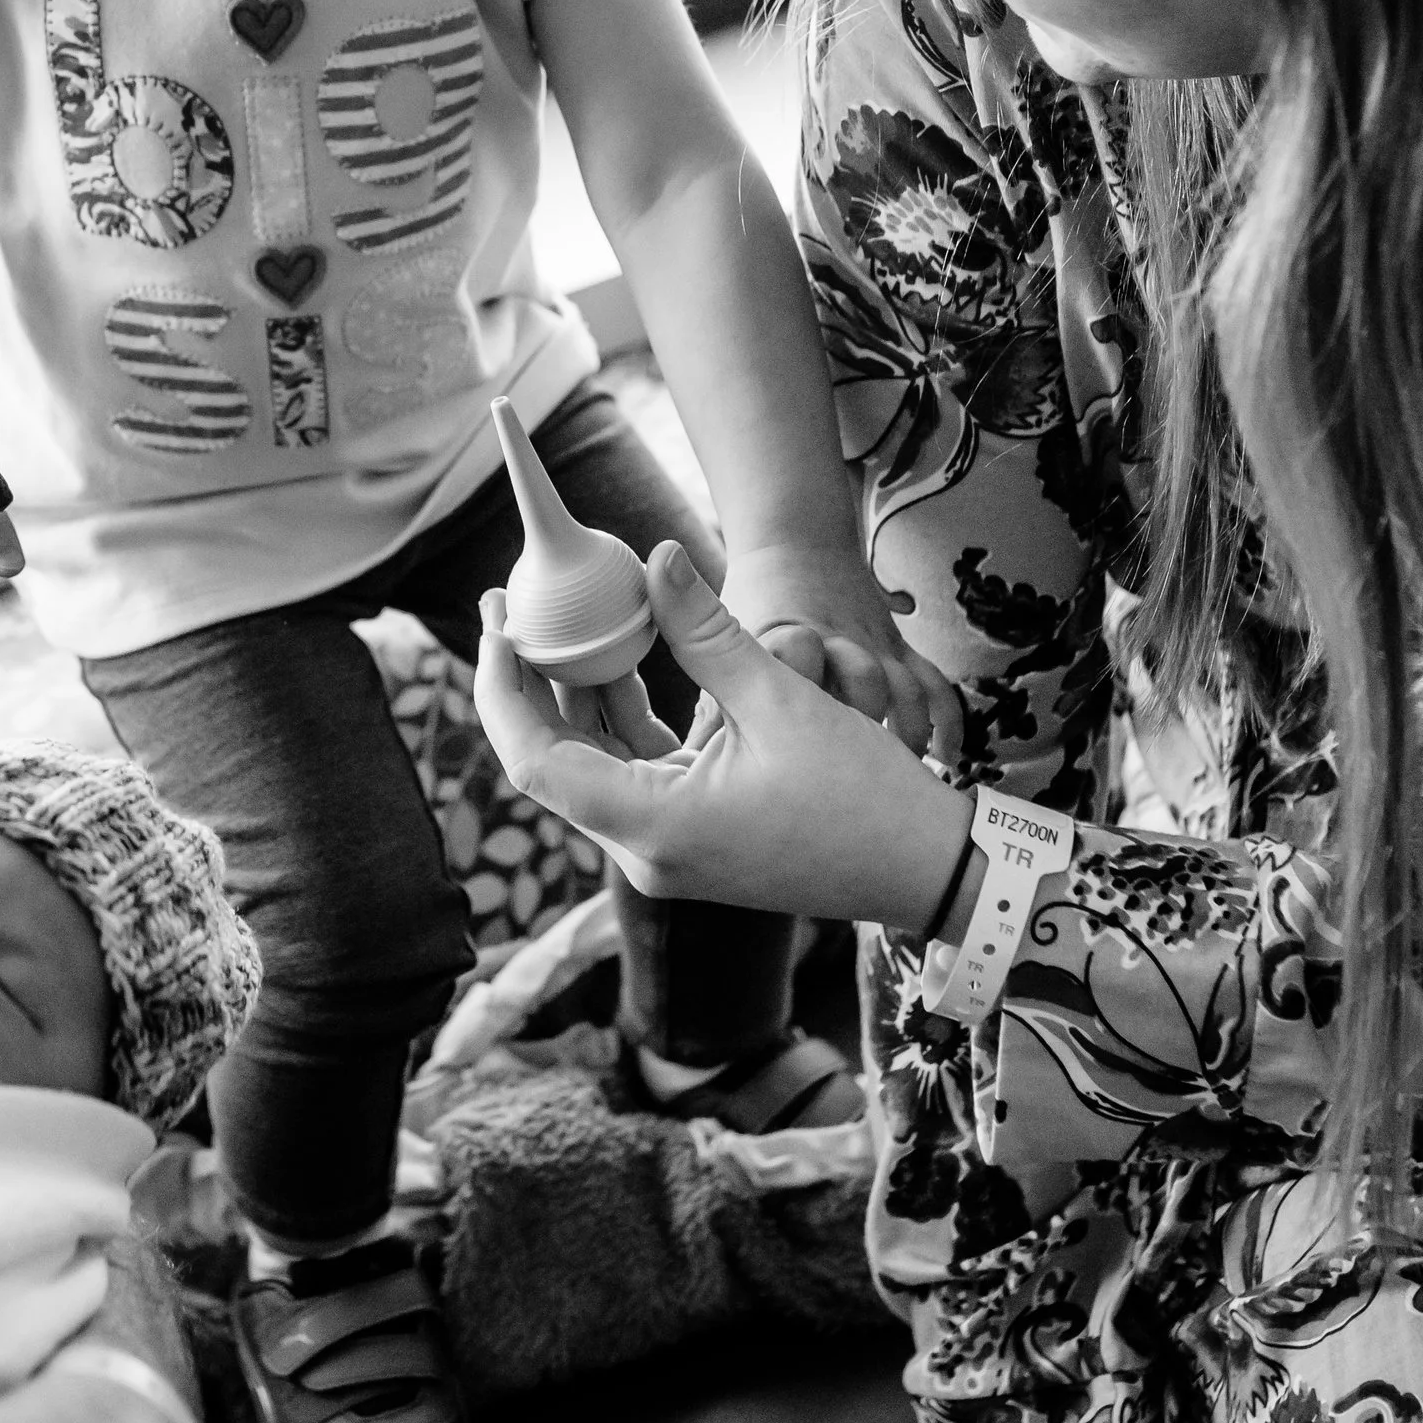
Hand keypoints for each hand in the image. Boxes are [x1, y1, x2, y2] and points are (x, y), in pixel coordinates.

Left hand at [474, 540, 970, 924]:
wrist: (925, 867)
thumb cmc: (864, 795)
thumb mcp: (781, 698)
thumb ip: (706, 630)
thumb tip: (656, 555)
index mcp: (654, 825)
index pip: (534, 761)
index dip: (501, 689)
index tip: (497, 624)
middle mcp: (645, 849)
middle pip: (550, 762)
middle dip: (525, 683)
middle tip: (508, 607)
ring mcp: (665, 848)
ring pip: (588, 765)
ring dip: (571, 696)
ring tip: (554, 620)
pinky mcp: (689, 836)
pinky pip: (630, 772)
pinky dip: (619, 718)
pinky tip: (620, 661)